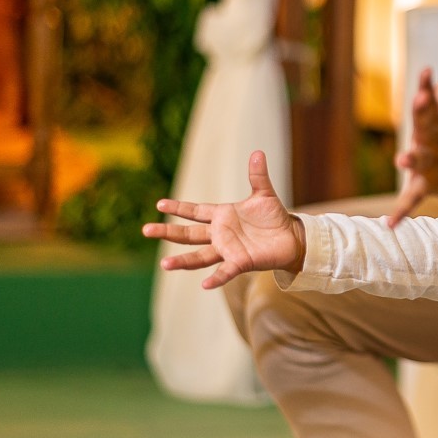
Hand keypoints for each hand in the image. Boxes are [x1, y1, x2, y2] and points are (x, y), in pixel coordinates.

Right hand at [141, 150, 305, 288]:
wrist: (292, 238)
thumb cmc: (275, 217)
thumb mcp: (264, 194)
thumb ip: (257, 175)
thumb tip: (258, 152)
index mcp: (222, 216)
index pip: (195, 211)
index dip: (178, 208)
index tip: (159, 204)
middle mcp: (220, 234)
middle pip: (189, 234)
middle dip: (168, 232)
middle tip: (145, 230)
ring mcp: (228, 250)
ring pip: (200, 256)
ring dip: (183, 261)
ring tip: (164, 265)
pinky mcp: (241, 263)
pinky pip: (226, 272)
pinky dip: (216, 278)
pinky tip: (203, 285)